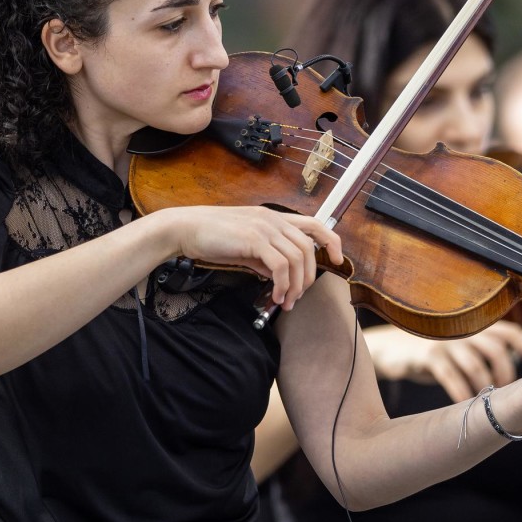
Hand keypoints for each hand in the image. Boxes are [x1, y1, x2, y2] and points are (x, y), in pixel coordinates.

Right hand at [156, 206, 342, 309]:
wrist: (185, 230)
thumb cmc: (211, 238)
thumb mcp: (245, 248)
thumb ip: (264, 259)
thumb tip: (278, 277)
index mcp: (273, 219)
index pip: (313, 224)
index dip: (331, 241)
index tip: (336, 260)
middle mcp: (273, 220)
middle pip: (308, 249)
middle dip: (308, 278)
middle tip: (297, 298)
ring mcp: (264, 227)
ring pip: (297, 258)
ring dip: (295, 285)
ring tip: (285, 302)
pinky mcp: (254, 239)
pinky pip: (281, 265)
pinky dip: (283, 284)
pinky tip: (275, 295)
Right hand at [365, 323, 521, 403]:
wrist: (393, 349)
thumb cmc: (438, 352)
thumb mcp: (464, 346)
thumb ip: (488, 352)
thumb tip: (520, 375)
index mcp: (478, 326)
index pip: (512, 333)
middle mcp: (464, 330)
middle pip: (496, 351)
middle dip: (505, 376)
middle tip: (504, 396)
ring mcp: (446, 341)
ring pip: (475, 366)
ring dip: (484, 389)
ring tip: (484, 405)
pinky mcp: (428, 356)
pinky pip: (451, 378)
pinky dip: (461, 395)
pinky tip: (463, 407)